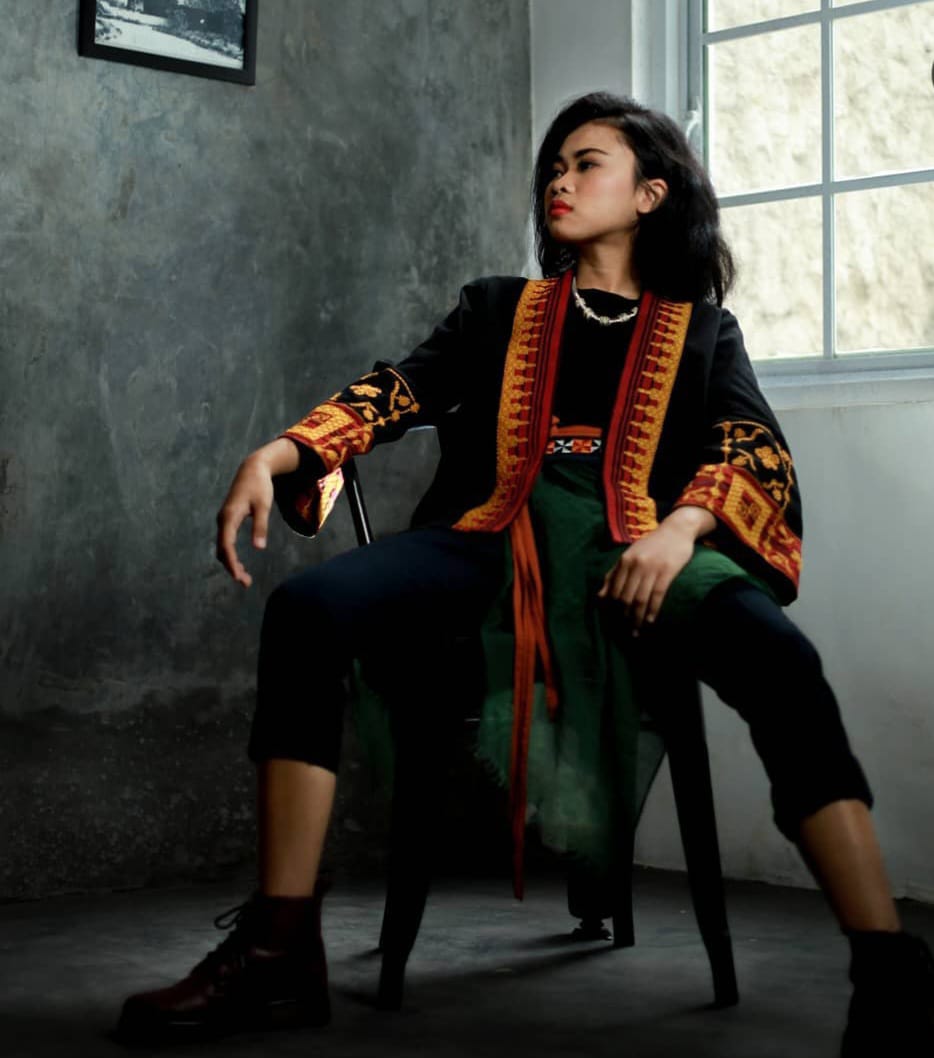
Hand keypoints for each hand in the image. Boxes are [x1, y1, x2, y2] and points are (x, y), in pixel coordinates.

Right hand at [215, 453, 275, 587]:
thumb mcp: (263, 506)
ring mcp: (223, 521)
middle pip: (222, 550)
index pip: (226, 545)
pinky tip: (241, 565)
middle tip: (246, 583)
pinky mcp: (227, 521)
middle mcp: (222, 520)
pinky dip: (231, 555)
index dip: (231, 562)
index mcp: (229, 516)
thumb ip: (260, 526)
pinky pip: (225, 542)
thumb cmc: (259, 486)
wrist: (252, 469)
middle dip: (232, 567)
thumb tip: (259, 548)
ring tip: (245, 578)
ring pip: (222, 548)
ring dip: (231, 563)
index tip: (238, 577)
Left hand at [596, 521, 695, 633]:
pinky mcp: (667, 571)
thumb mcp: (629, 555)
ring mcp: (651, 568)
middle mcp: (635, 564)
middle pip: (625, 597)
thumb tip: (600, 596)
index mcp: (624, 561)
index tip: (614, 621)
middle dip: (624, 617)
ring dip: (637, 618)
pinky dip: (652, 610)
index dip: (612, 608)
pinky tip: (651, 620)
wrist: (676, 529)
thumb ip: (614, 574)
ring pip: (640, 599)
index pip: (614, 590)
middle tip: (626, 631)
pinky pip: (657, 595)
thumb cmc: (652, 545)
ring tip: (637, 630)